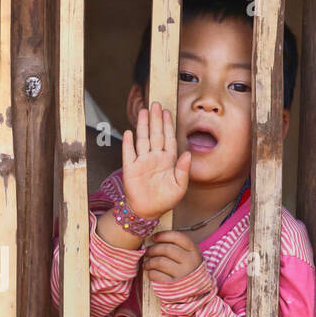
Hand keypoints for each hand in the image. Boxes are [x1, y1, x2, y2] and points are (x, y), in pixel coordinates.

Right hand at [122, 100, 190, 218]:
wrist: (147, 212)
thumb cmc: (165, 200)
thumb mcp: (179, 187)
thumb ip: (183, 170)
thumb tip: (187, 154)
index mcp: (168, 161)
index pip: (169, 138)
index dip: (168, 125)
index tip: (168, 112)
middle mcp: (155, 158)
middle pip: (155, 134)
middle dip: (156, 119)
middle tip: (156, 104)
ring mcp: (142, 162)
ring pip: (143, 139)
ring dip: (143, 126)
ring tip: (144, 112)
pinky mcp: (130, 168)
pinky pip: (129, 153)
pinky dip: (128, 143)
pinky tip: (129, 132)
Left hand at [142, 229, 203, 283]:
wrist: (194, 291)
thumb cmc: (187, 269)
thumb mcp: (188, 255)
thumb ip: (177, 246)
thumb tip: (155, 238)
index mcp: (194, 251)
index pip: (178, 237)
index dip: (163, 235)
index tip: (154, 237)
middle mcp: (189, 262)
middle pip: (167, 249)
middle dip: (153, 249)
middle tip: (148, 251)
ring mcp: (181, 274)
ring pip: (160, 262)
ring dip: (149, 261)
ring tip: (147, 263)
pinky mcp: (172, 285)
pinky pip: (156, 275)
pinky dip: (150, 272)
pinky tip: (151, 272)